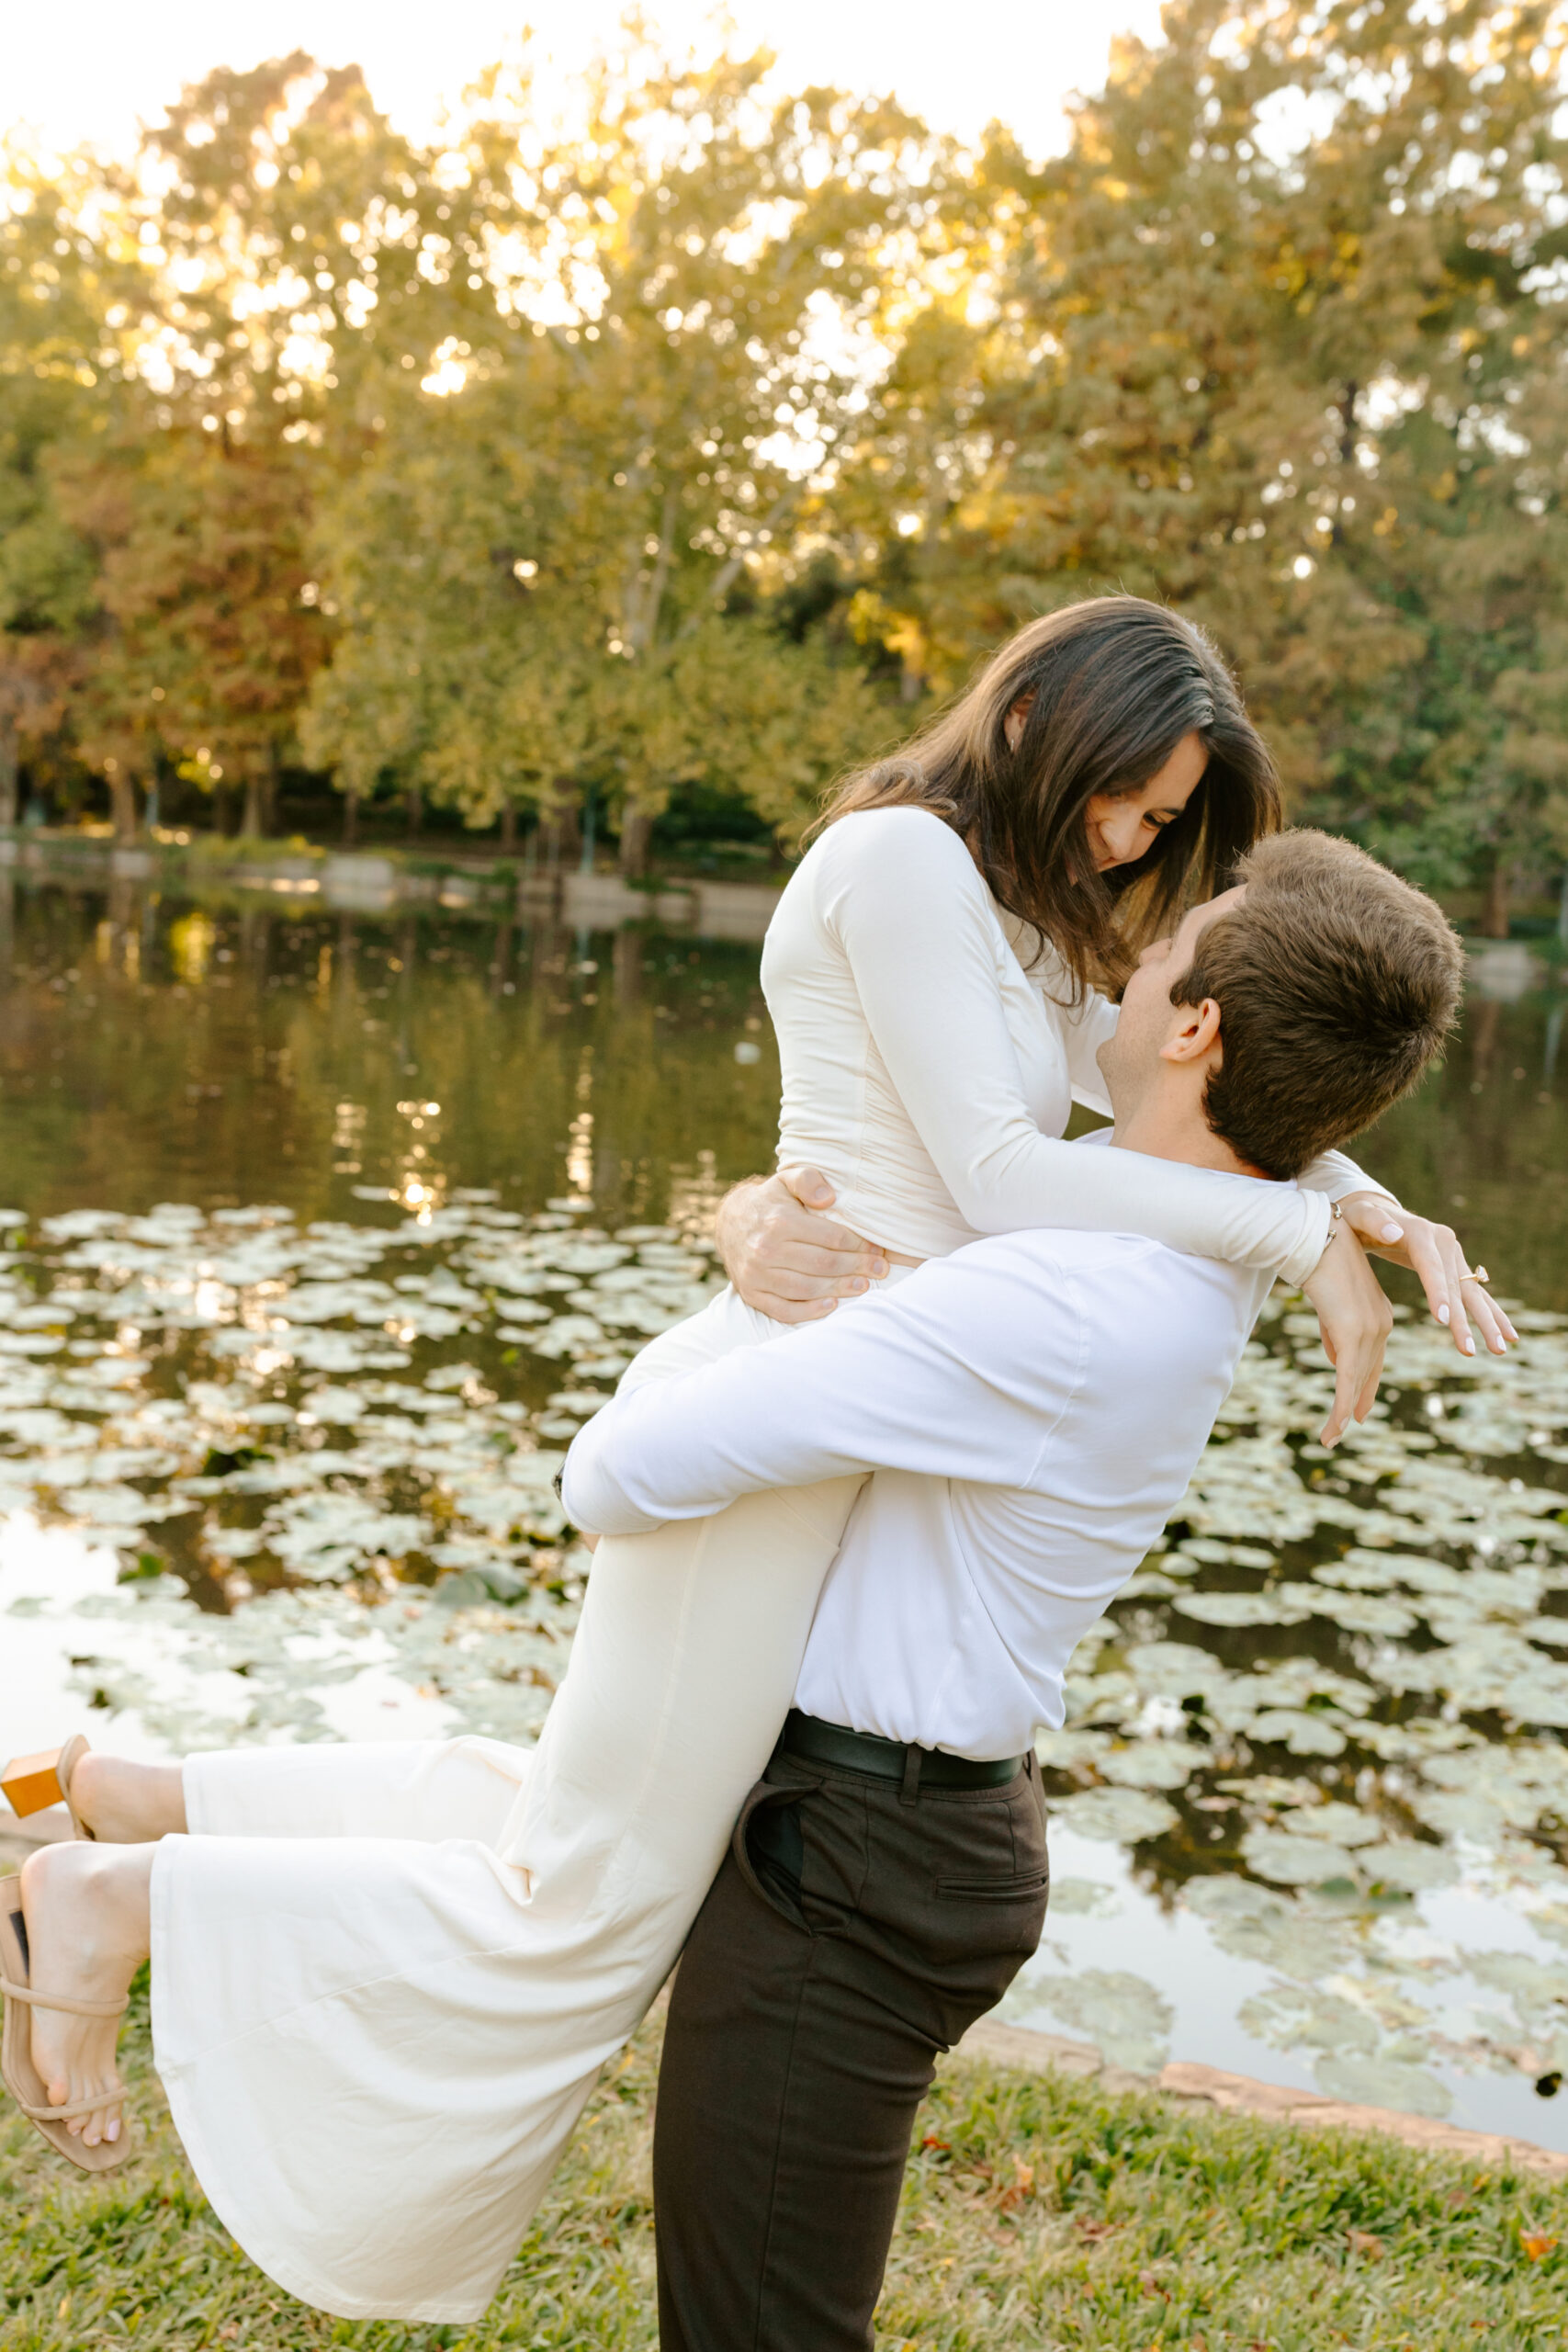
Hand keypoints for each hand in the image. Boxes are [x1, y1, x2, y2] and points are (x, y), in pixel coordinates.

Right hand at [715, 1167, 889, 1323]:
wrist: (729, 1223)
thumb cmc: (770, 1202)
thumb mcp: (786, 1180)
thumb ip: (808, 1180)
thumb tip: (829, 1197)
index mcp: (779, 1222)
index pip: (831, 1238)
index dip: (859, 1246)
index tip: (877, 1250)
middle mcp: (765, 1250)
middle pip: (823, 1265)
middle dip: (857, 1268)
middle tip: (880, 1271)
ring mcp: (756, 1275)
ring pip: (808, 1288)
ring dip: (840, 1290)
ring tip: (864, 1287)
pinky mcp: (751, 1294)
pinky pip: (784, 1310)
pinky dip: (809, 1312)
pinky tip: (832, 1306)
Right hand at [1300, 1219, 1394, 1447]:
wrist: (1312, 1237)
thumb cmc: (1316, 1261)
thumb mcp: (1328, 1301)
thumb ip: (1334, 1330)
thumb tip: (1335, 1358)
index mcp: (1378, 1314)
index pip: (1373, 1358)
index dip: (1364, 1386)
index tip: (1357, 1410)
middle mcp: (1381, 1323)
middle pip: (1367, 1373)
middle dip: (1355, 1402)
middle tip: (1343, 1430)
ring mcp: (1369, 1329)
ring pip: (1356, 1380)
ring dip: (1342, 1412)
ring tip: (1332, 1436)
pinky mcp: (1352, 1332)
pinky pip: (1348, 1376)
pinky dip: (1342, 1404)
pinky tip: (1337, 1425)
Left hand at [1335, 1192, 1517, 1359]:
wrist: (1375, 1214)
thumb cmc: (1360, 1219)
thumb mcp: (1359, 1215)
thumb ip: (1373, 1221)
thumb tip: (1393, 1233)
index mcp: (1421, 1233)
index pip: (1431, 1266)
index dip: (1437, 1292)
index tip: (1441, 1320)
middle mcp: (1444, 1241)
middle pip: (1456, 1285)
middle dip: (1465, 1319)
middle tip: (1469, 1349)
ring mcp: (1454, 1254)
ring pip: (1472, 1293)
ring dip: (1487, 1322)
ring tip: (1499, 1350)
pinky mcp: (1456, 1266)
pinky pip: (1475, 1293)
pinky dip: (1492, 1314)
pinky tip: (1508, 1335)